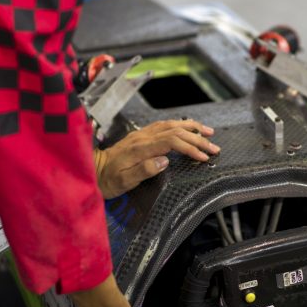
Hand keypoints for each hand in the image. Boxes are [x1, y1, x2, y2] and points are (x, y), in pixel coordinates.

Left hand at [95, 120, 219, 198]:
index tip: (203, 156)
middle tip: (214, 147)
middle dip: (197, 138)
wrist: (92, 171)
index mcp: (140, 148)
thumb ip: (144, 170)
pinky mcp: (140, 135)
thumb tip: (165, 161)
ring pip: (171, 124)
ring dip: (191, 127)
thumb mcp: (123, 182)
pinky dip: (179, 125)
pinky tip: (187, 128)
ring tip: (208, 132)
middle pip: (175, 131)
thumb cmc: (107, 180)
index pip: (171, 141)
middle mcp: (142, 137)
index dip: (190, 147)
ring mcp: (141, 134)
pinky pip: (164, 125)